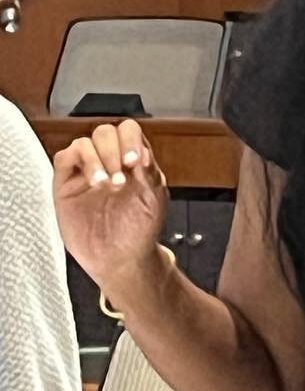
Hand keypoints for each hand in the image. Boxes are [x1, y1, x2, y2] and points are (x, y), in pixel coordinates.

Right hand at [53, 120, 168, 290]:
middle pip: (105, 132)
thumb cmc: (139, 231)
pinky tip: (94, 182)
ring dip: (99, 159)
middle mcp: (108, 162)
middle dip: (115, 151)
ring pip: (85, 142)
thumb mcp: (154, 199)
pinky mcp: (66, 184)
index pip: (128, 131)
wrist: (122, 258)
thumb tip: (142, 150)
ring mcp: (86, 172)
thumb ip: (150, 171)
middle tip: (122, 177)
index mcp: (132, 161)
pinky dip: (81, 163)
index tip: (136, 161)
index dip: (131, 139)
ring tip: (108, 185)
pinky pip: (64, 158)